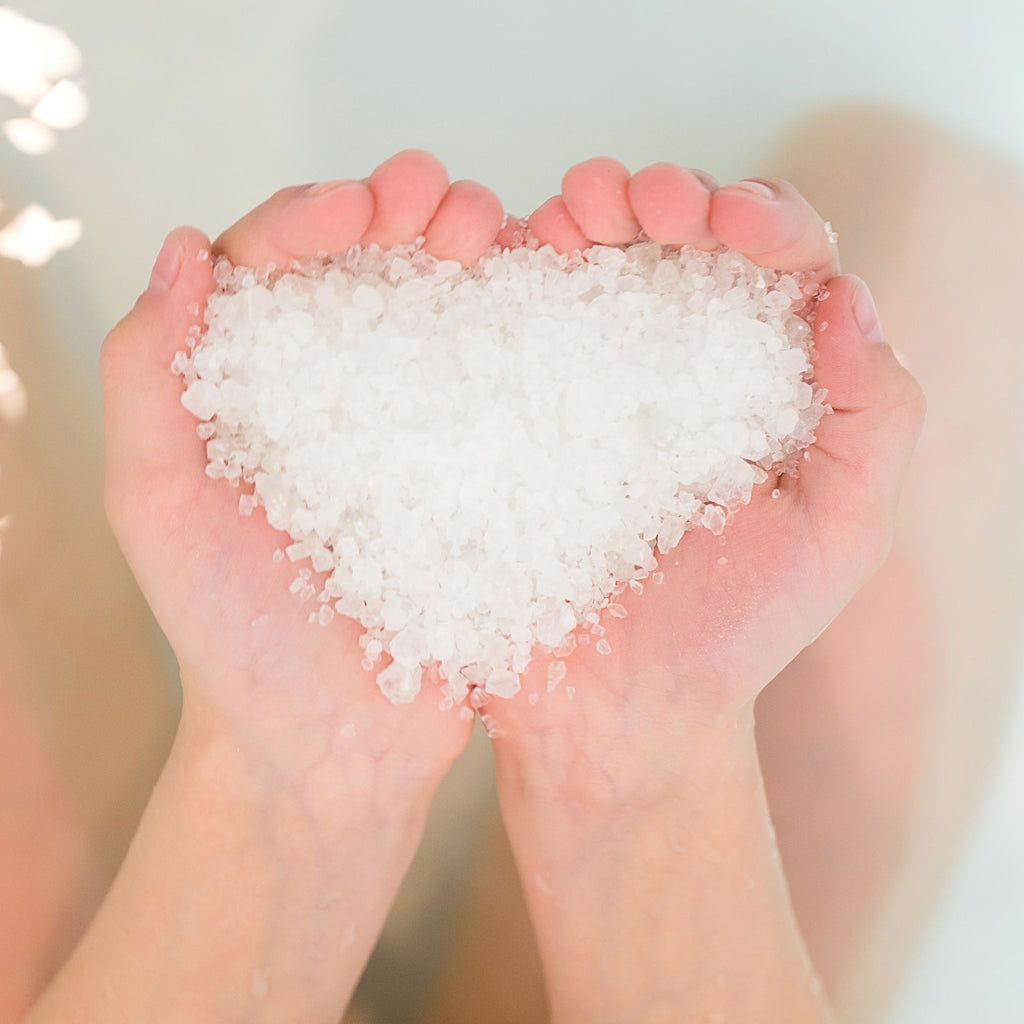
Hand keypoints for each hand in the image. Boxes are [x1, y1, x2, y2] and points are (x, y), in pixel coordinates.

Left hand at [100, 150, 506, 780]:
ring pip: (451, 313)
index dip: (316, 218)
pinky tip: (555, 297)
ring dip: (479, 255)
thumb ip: (150, 379)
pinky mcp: (484, 477)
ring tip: (501, 233)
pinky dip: (532, 332)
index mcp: (257, 389)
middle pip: (376, 271)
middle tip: (447, 200)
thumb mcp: (158, 503)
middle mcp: (341, 396)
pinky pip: (511, 389)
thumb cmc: (231, 635)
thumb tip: (179, 248)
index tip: (363, 208)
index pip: (279, 267)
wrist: (330, 743)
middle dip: (411, 213)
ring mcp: (421, 434)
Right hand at [488, 160, 924, 793]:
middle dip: (660, 200)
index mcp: (764, 386)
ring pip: (590, 266)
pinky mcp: (513, 417)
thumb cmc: (731, 635)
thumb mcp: (840, 536)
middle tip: (630, 199)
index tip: (728, 226)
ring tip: (566, 215)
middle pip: (677, 247)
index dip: (759, 223)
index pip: (775, 268)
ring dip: (579, 216)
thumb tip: (846, 298)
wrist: (613, 715)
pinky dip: (502, 275)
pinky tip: (497, 258)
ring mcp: (586, 389)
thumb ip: (875, 422)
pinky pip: (506, 327)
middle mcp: (678, 370)